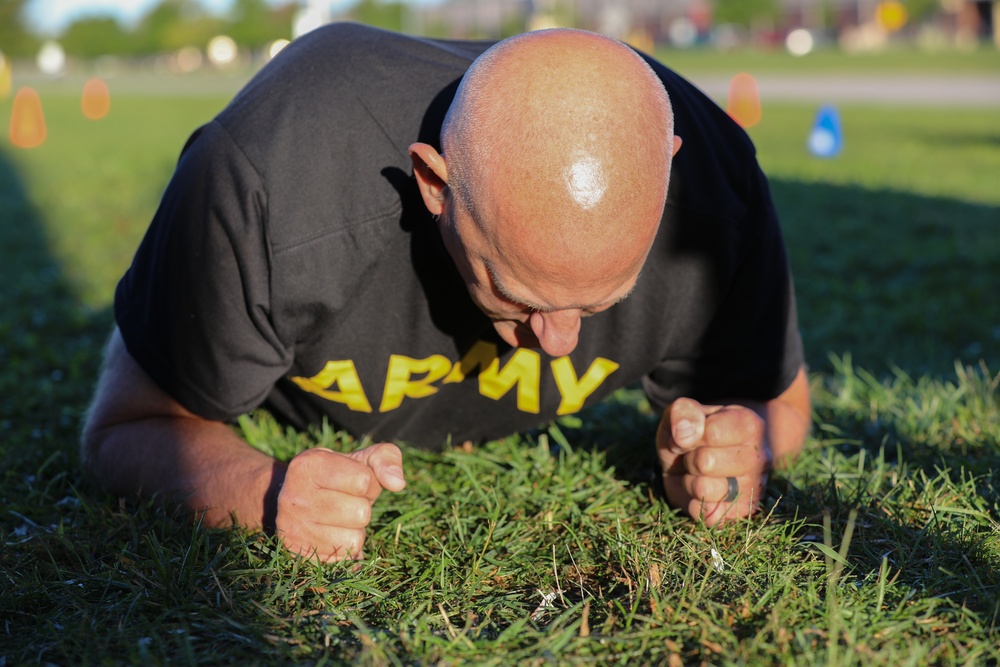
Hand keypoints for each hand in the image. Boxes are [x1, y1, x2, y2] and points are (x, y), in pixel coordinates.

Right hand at [274, 443, 405, 561]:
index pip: (364, 481)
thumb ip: (387, 460)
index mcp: (311, 464)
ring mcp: (292, 526)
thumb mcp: (362, 459)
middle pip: (361, 513)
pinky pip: (343, 558)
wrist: (296, 498)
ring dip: (355, 530)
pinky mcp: (297, 551)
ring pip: (354, 539)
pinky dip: (345, 547)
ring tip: (338, 517)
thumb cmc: (338, 476)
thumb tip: (398, 483)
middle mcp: (295, 495)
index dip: (369, 484)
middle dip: (362, 507)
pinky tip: (330, 532)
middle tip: (345, 501)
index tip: (353, 482)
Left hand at [656, 397, 769, 524]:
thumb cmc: (692, 434)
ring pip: (704, 490)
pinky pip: (707, 516)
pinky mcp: (742, 514)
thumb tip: (684, 437)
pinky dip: (694, 505)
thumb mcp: (682, 412)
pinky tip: (702, 494)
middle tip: (696, 456)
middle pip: (705, 462)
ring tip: (700, 474)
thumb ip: (683, 412)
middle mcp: (760, 457)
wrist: (697, 461)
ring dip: (690, 482)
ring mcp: (754, 488)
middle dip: (689, 459)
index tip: (693, 435)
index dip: (689, 435)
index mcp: (750, 425)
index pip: (711, 433)